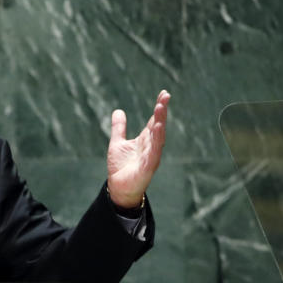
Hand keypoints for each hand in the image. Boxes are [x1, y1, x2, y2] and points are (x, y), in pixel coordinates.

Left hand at [106, 90, 169, 207]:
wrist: (118, 188)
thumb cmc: (120, 167)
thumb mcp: (117, 143)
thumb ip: (119, 128)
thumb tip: (118, 111)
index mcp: (144, 140)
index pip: (153, 121)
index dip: (159, 108)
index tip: (163, 94)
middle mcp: (150, 146)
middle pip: (158, 126)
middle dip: (162, 112)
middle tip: (165, 97)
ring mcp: (150, 156)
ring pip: (158, 138)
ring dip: (160, 123)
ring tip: (160, 109)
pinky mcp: (147, 167)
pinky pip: (153, 153)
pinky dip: (156, 142)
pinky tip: (157, 130)